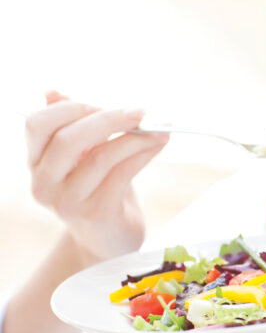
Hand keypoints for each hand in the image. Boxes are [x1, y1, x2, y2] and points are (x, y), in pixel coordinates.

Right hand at [26, 90, 168, 261]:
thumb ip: (74, 127)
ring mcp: (68, 201)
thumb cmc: (100, 190)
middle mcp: (45, 183)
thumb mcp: (85, 156)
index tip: (102, 103)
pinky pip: (122, 174)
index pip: (37, 124)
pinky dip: (143, 154)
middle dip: (109, 119)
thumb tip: (52, 91)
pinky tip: (159, 144)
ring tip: (161, 128)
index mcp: (37, 162)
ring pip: (100, 156)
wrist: (110, 241)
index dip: (69, 108)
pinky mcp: (96, 213)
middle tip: (141, 111)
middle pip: (69, 139)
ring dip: (136, 137)